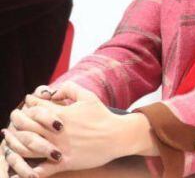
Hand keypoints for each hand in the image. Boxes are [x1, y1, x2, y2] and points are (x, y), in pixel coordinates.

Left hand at [3, 84, 153, 175]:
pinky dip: (29, 171)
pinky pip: (40, 170)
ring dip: (16, 142)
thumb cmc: (103, 116)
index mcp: (61, 115)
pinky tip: (24, 167)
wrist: (118, 137)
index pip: (35, 107)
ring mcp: (58, 148)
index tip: (27, 102)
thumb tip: (53, 92)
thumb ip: (69, 88)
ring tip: (12, 139)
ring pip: (27, 147)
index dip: (29, 103)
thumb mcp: (88, 96)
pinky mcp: (63, 163)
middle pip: (26, 126)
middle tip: (15, 118)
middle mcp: (56, 132)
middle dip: (17, 120)